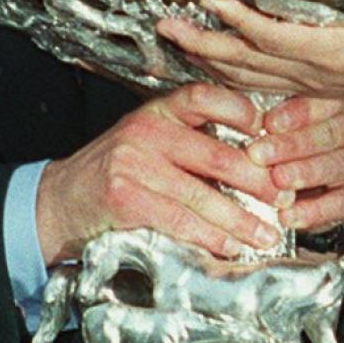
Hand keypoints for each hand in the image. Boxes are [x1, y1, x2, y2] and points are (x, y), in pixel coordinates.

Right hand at [34, 84, 343, 263]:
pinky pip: (177, 219)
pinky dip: (208, 236)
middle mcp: (145, 130)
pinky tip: (228, 245)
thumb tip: (257, 161)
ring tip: (265, 234)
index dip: (242, 112)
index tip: (271, 134)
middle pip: (215, 154)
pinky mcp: (123, 197)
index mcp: (158, 111)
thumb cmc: (116, 173)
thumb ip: (193, 143)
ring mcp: (132, 163)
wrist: (59, 201)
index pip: (205, 97)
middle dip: (258, 182)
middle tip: (284, 199)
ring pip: (201, 194)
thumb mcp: (151, 142)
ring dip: (239, 220)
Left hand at [161, 0, 343, 105]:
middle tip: (167, 26)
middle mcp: (318, 73)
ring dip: (208, 60)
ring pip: (249, 78)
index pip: (277, 36)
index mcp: (339, 52)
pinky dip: (230, 74)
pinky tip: (210, 62)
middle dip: (204, 44)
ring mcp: (313, 84)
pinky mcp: (314, 87)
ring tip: (176, 41)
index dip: (241, 20)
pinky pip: (261, 84)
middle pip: (248, 63)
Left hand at [253, 97, 343, 228]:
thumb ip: (268, 116)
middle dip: (294, 145)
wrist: (301, 190)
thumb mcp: (275, 124)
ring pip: (342, 164)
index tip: (269, 123)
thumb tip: (243, 110)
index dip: (300, 112)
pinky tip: (289, 215)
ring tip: (277, 182)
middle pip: (334, 132)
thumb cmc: (282, 145)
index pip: (328, 100)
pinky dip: (317, 210)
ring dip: (306, 174)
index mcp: (339, 101)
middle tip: (260, 155)